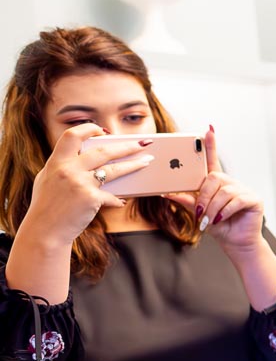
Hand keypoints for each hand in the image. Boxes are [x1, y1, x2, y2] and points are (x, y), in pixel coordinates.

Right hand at [21, 124, 152, 245]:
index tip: (103, 131)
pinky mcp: (91, 198)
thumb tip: (86, 157)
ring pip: (113, 170)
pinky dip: (117, 199)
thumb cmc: (47, 206)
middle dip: (126, 146)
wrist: (44, 231)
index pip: (72, 136)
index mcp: (56, 162)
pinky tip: (122, 200)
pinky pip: (111, 196)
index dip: (89, 129)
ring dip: (133, 165)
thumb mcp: (48, 180)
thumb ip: (64, 166)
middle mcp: (67, 169)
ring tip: (146, 162)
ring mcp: (80, 183)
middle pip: (102, 151)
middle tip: (143, 144)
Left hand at [163, 127, 266, 258]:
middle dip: (203, 196)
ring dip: (213, 208)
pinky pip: (236, 201)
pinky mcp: (253, 199)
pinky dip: (225, 212)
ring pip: (223, 192)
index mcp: (217, 183)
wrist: (235, 243)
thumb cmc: (218, 226)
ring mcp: (244, 190)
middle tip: (199, 213)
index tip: (208, 130)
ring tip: (209, 221)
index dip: (210, 145)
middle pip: (214, 178)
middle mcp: (231, 183)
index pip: (213, 160)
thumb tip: (168, 193)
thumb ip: (186, 201)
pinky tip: (221, 219)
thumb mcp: (198, 213)